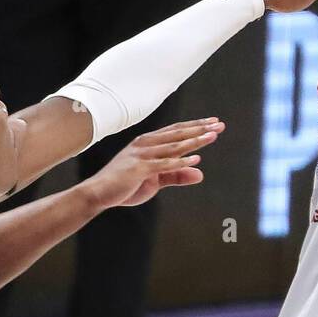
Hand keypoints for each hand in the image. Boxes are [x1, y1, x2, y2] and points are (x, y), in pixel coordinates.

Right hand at [84, 119, 224, 208]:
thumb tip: (200, 174)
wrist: (98, 193)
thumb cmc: (125, 186)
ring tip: (212, 136)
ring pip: (174, 146)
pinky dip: (180, 162)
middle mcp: (145, 144)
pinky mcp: (139, 168)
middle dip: (200, 128)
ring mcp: (141, 155)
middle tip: (219, 124)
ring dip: (195, 140)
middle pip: (178, 134)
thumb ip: (176, 175)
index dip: (195, 126)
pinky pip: (164, 164)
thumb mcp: (155, 180)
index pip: (176, 131)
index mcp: (148, 143)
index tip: (213, 123)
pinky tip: (196, 160)